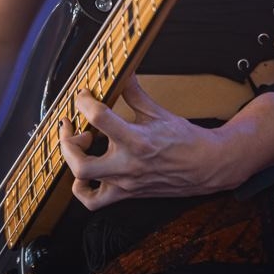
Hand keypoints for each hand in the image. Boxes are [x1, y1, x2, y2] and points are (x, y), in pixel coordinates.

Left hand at [58, 74, 224, 209]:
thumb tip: (123, 72)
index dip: (84, 101)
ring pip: (83, 182)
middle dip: (68, 142)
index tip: (83, 94)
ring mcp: (126, 183)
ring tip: (80, 146)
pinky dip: (81, 189)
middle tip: (72, 125)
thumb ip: (135, 92)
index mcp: (137, 139)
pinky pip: (94, 202)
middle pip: (81, 163)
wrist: (206, 166)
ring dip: (73, 162)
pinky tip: (83, 174)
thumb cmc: (185, 139)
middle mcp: (128, 165)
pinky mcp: (127, 193)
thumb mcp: (158, 111)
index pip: (99, 117)